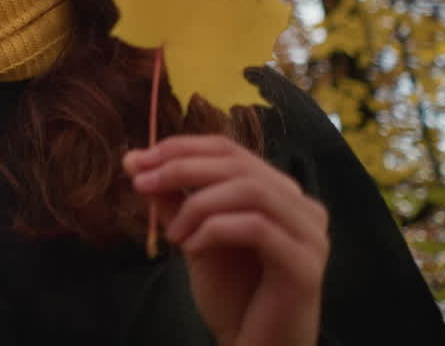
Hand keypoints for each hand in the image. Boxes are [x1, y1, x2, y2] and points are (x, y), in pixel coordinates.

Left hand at [123, 135, 328, 345]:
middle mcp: (302, 207)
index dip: (181, 148)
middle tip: (141, 183)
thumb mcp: (195, 237)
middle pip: (238, 164)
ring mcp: (309, 235)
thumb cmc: (231, 296)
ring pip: (249, 190)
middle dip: (181, 167)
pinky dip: (215, 230)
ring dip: (198, 205)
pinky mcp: (305, 265)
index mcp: (279, 193)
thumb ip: (174, 199)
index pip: (230, 149)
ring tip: (174, 235)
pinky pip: (256, 227)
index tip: (138, 160)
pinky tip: (192, 249)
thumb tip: (134, 159)